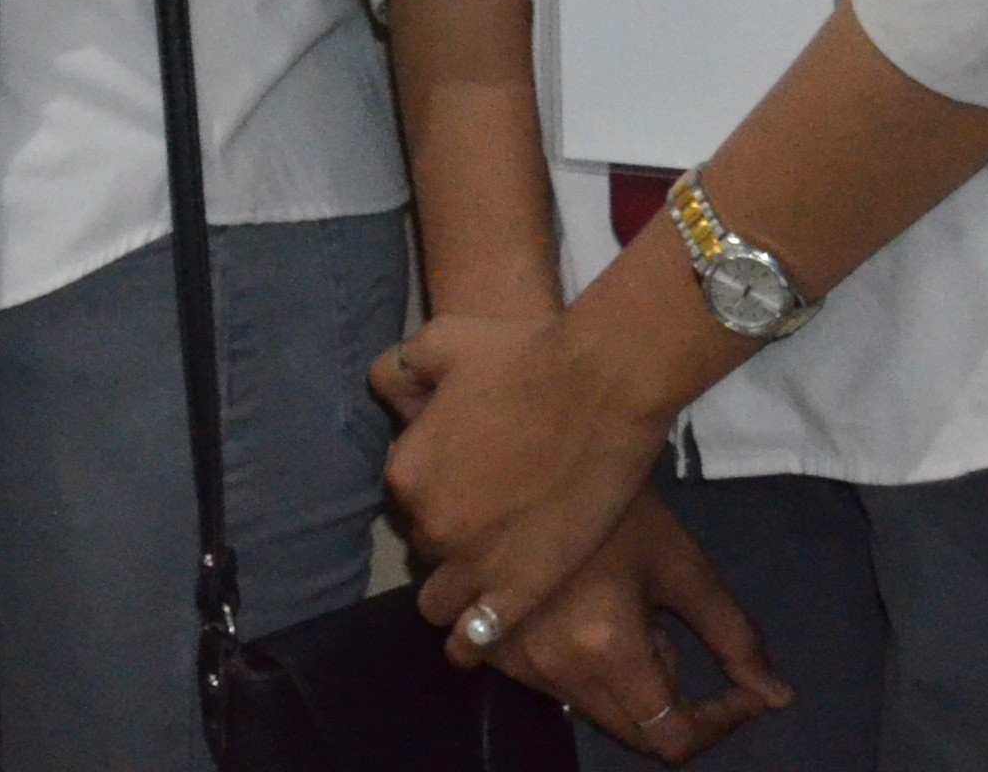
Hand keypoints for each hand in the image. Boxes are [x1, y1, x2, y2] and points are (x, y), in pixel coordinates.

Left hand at [376, 308, 679, 675]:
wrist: (599, 387)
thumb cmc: (522, 356)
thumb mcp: (439, 342)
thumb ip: (399, 369)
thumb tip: (387, 390)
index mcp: (406, 470)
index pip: (408, 496)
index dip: (439, 490)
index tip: (468, 485)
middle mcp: (430, 522)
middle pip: (428, 544)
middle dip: (451, 536)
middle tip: (489, 525)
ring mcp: (475, 561)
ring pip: (443, 599)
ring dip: (457, 592)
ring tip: (481, 588)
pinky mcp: (522, 588)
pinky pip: (477, 633)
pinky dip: (471, 641)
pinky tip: (472, 646)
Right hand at [471, 497, 788, 760]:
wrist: (530, 459)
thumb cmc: (617, 505)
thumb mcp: (682, 566)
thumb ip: (735, 636)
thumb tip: (777, 697)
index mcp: (605, 648)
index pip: (672, 737)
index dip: (719, 725)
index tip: (741, 691)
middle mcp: (553, 668)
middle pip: (634, 731)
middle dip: (670, 696)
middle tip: (666, 627)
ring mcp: (515, 661)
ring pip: (595, 710)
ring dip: (627, 682)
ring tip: (623, 609)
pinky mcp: (493, 648)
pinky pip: (557, 687)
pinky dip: (587, 669)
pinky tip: (585, 612)